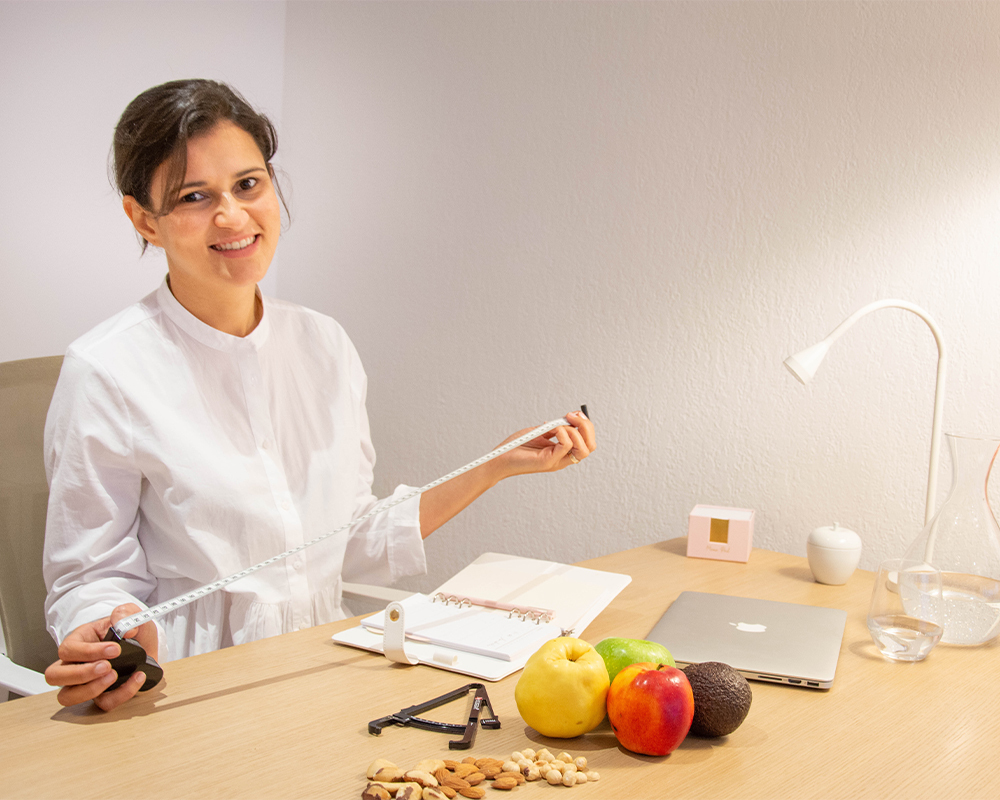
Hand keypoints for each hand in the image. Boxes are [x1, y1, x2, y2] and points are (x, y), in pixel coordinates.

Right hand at [44, 603, 158, 710]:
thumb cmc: (130, 630)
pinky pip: (103, 703)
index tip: (115, 649)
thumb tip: (127, 630)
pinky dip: (121, 694)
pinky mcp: (102, 695)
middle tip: (107, 667)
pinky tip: (137, 678)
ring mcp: (86, 683)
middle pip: (55, 676)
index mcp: (78, 641)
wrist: (146, 645)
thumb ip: (125, 613)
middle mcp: (75, 664)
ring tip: (115, 676)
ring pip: (69, 697)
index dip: (88, 652)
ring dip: (90, 690)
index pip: (68, 650)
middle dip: (81, 674)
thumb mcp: (129, 614)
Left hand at [492, 409, 595, 479]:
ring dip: (575, 430)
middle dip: (587, 427)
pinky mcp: (548, 461)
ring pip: (583, 449)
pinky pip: (566, 445)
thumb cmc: (517, 446)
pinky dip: (562, 432)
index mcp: (563, 452)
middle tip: (573, 416)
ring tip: (559, 424)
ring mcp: (557, 461)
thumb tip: (569, 417)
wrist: (500, 458)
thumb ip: (555, 427)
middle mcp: (563, 458)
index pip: (587, 443)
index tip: (575, 413)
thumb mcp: (540, 432)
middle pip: (590, 446)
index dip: (586, 426)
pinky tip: (551, 429)